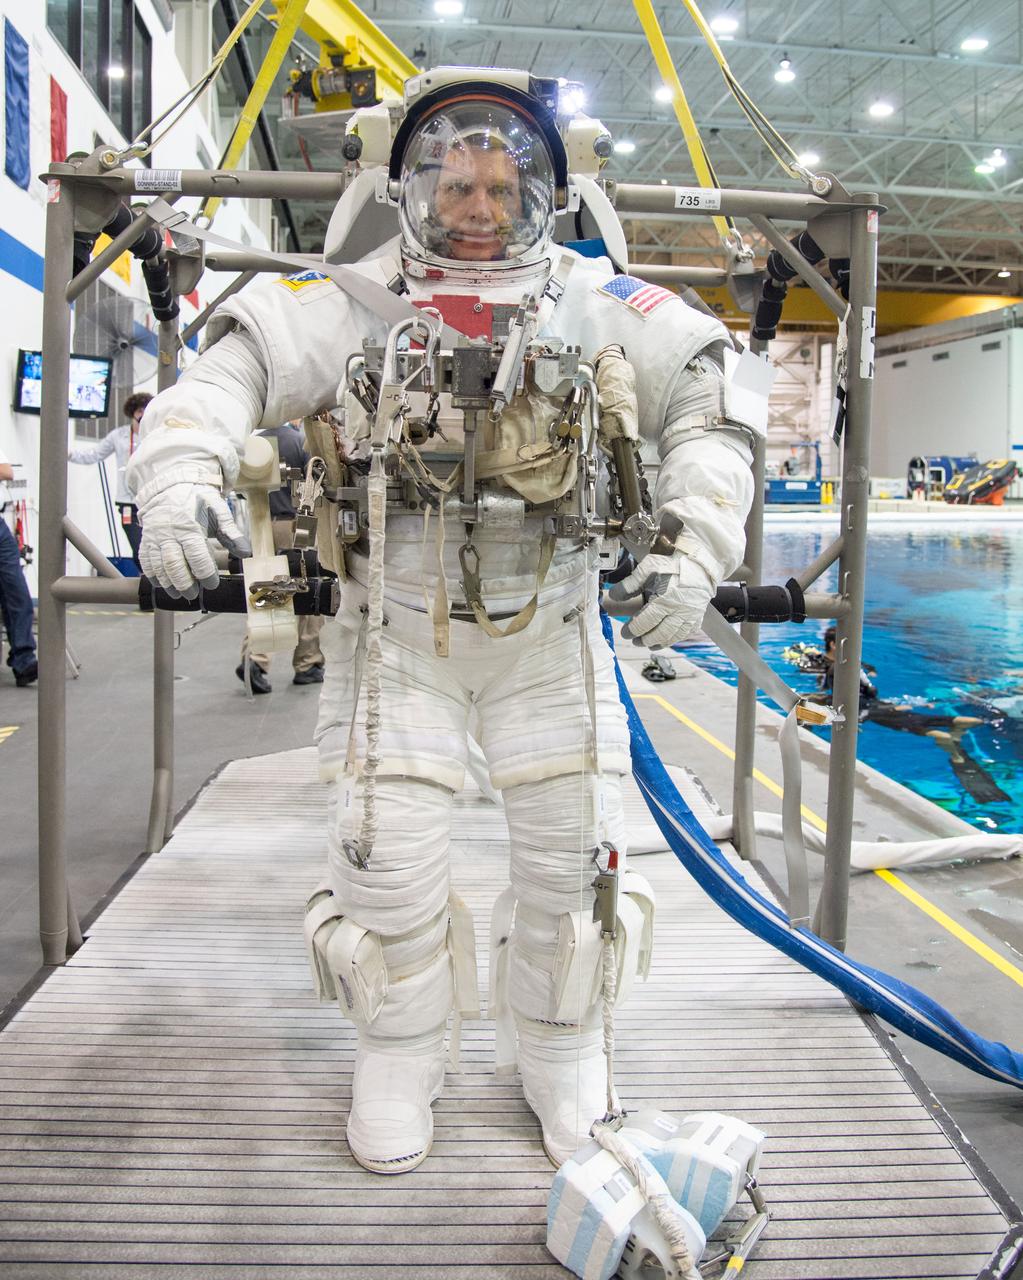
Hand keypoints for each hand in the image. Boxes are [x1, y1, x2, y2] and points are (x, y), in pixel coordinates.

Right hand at [138, 483, 250, 599]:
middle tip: (193, 594)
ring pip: (158, 566)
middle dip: (184, 583)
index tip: (211, 584)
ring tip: (179, 595)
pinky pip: (145, 561)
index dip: (205, 573)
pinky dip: (152, 576)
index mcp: (190, 527)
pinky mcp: (146, 540)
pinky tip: (162, 585)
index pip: (197, 556)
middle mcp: (169, 533)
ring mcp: (155, 537)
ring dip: (168, 583)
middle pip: (174, 565)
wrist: (170, 485)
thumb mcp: (217, 509)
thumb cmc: (196, 499)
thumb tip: (245, 552)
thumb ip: (231, 531)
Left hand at [608, 552, 712, 648]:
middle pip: (659, 633)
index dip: (633, 630)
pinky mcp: (697, 617)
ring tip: (648, 643)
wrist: (699, 564)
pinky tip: (665, 640)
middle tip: (635, 640)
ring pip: (673, 637)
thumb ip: (630, 584)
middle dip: (644, 639)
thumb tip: (614, 595)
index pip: (645, 622)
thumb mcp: (648, 569)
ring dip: (659, 643)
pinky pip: (686, 634)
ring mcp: (690, 615)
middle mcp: (679, 610)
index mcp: (665, 599)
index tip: (625, 633)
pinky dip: (674, 640)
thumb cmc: (672, 565)